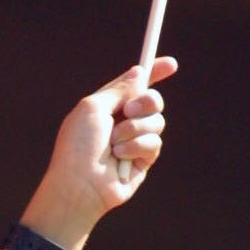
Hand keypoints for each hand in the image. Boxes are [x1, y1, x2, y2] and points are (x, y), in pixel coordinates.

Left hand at [24, 57, 176, 242]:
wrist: (80, 185)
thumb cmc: (78, 146)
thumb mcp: (93, 108)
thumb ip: (119, 89)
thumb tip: (139, 72)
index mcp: (108, 106)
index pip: (135, 85)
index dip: (154, 72)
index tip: (171, 64)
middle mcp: (123, 121)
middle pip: (153, 100)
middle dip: (146, 102)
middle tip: (129, 110)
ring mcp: (135, 140)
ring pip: (157, 121)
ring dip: (135, 129)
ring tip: (114, 144)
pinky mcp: (144, 159)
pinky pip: (154, 142)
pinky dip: (137, 146)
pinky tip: (120, 158)